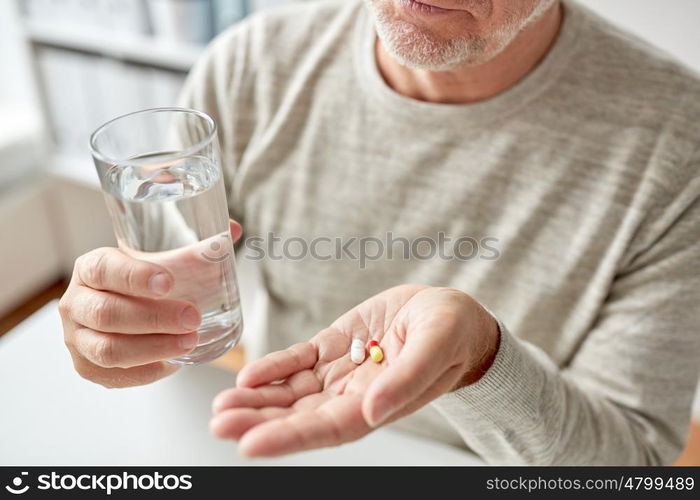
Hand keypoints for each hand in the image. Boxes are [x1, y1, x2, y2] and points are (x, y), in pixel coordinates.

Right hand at [59, 220, 242, 387]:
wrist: (120, 310)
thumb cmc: (144, 284)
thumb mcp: (162, 262)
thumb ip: (195, 247)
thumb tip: (234, 230)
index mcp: (91, 268)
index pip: (104, 269)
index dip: (134, 276)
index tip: (168, 282)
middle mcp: (76, 302)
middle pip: (107, 313)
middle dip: (154, 318)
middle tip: (192, 318)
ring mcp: (77, 338)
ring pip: (109, 349)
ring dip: (153, 347)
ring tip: (189, 342)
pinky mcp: (87, 367)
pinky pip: (114, 375)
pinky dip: (146, 371)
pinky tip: (172, 363)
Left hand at [210, 284, 499, 455]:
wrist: (449, 313)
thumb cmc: (451, 333)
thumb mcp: (435, 346)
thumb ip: (406, 378)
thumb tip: (373, 409)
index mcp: (377, 404)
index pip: (327, 429)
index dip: (288, 437)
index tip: (250, 444)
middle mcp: (352, 395)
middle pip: (298, 415)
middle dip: (258, 420)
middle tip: (220, 422)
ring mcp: (339, 371)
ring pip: (291, 391)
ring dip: (256, 398)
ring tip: (221, 403)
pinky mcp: (332, 346)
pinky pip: (298, 360)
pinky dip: (274, 366)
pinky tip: (249, 373)